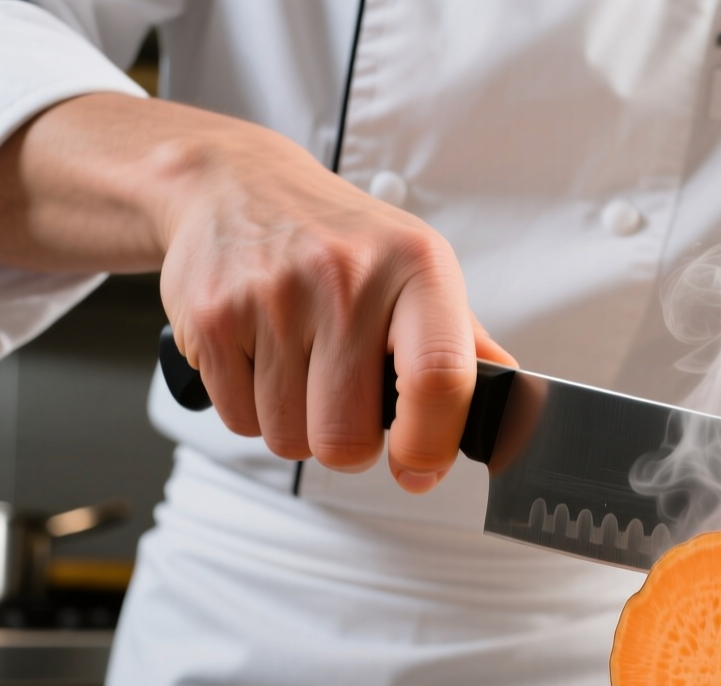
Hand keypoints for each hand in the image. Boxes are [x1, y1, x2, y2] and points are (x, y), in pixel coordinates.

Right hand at [0, 94, 512, 491]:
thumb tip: (510, 410)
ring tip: (302, 370)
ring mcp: (272, 297)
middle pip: (347, 436)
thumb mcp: (418, 268)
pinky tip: (263, 360)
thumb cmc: (342, 238)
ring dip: (298, 427)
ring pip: (290, 439)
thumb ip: (465, 343)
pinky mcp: (210, 318)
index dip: (431, 444)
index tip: (420, 467)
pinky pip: (238, 420)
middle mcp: (346, 277)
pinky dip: (253, 410)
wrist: (235, 183)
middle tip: (348, 405)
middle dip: (350, 445)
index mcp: (417, 266)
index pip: (437, 377)